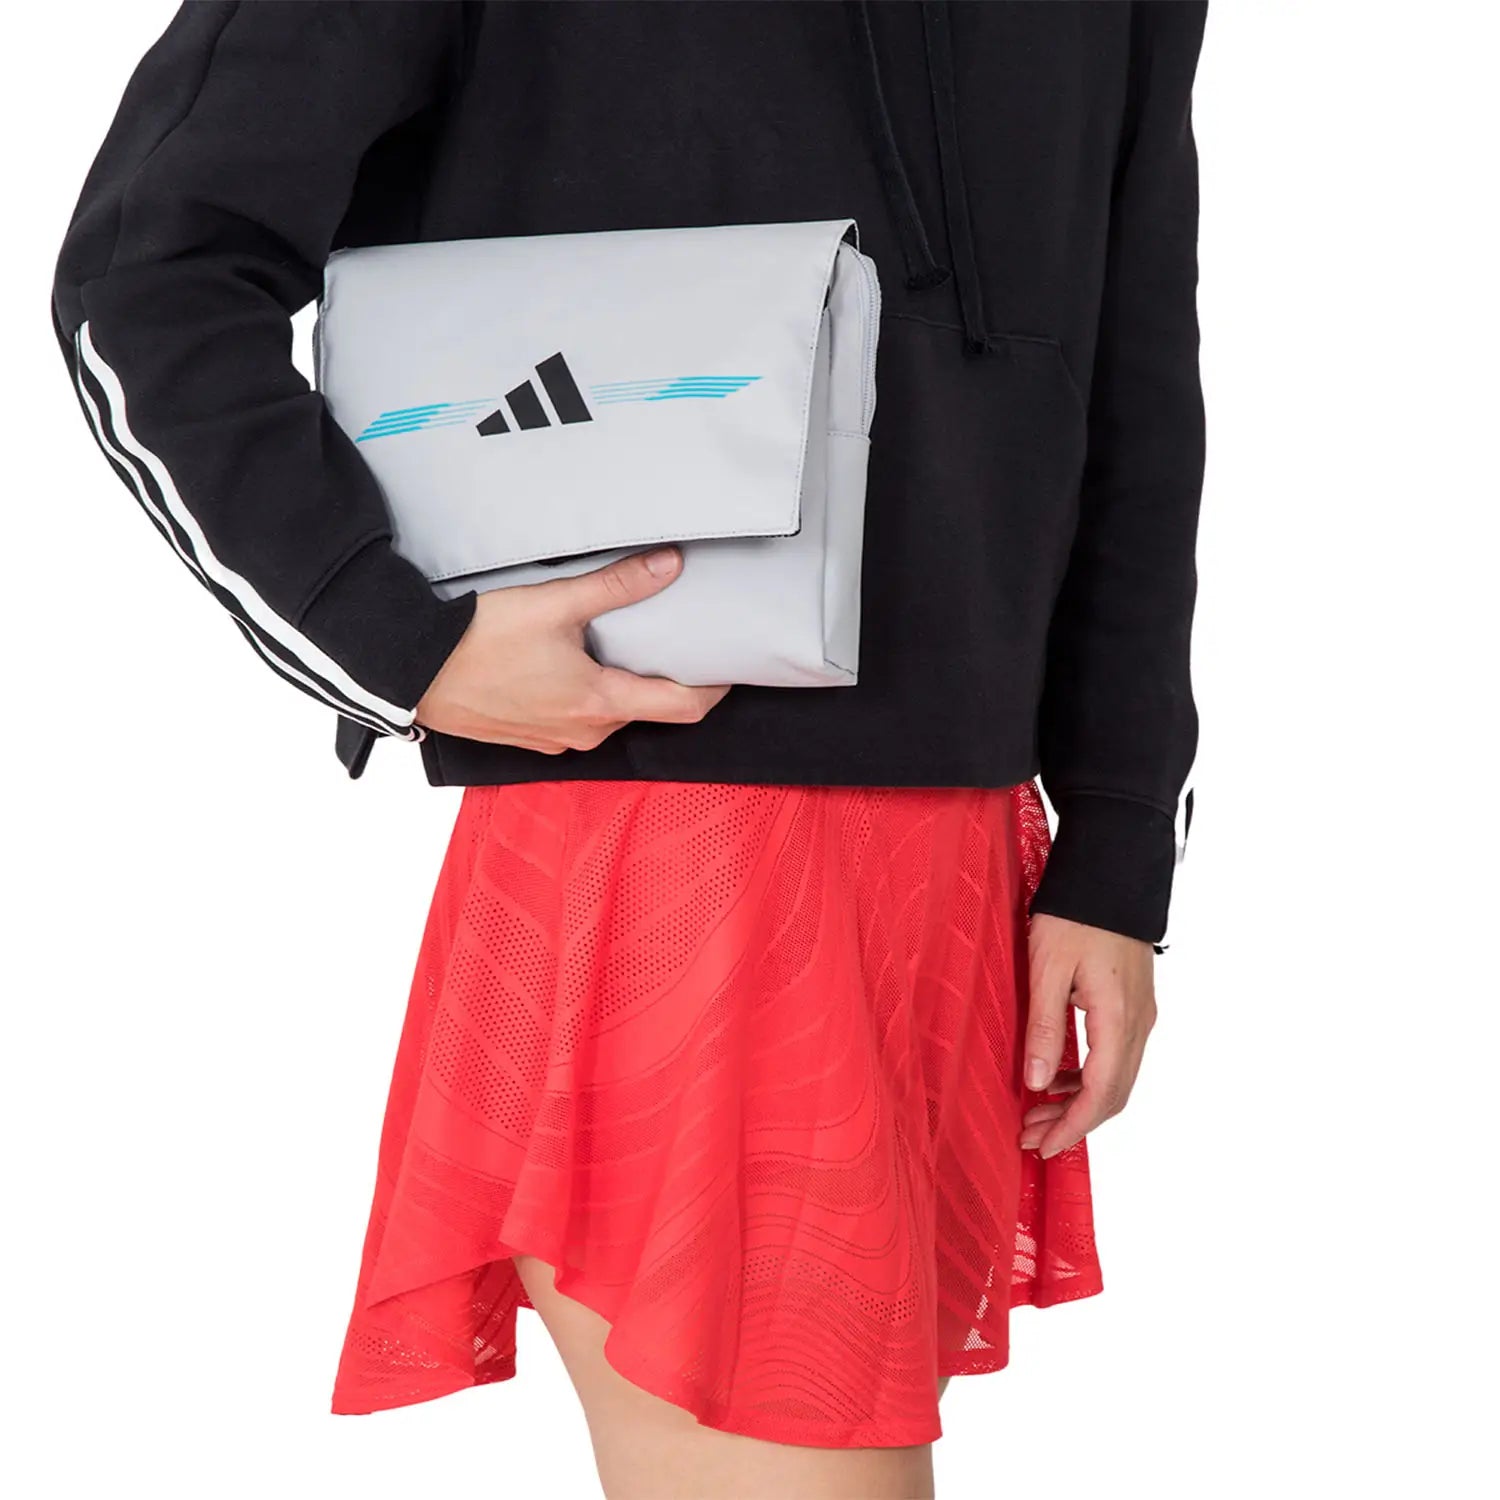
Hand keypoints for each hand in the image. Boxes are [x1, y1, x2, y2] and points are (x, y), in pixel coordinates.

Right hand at [414, 546, 730, 751]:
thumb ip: (616, 585)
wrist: (411, 671)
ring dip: (618, 685)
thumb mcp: (554, 604)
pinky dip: (584, 695)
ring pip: (608, 714)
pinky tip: (569, 664)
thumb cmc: (476, 641)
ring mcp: (556, 741)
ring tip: (617, 645)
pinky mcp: (529, 739)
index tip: (731, 667)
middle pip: (645, 708)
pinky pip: (574, 720)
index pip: (684, 707)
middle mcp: (585, 732)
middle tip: (671, 640)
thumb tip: (670, 565)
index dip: (715, 688)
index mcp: (600, 703)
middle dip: (660, 678)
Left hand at [1019, 913, 1156, 1158]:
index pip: (1101, 1095)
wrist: (1110, 873)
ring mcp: (1141, 1014)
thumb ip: (1045, 1027)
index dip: (1072, 1128)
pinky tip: (1058, 1076)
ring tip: (1036, 1112)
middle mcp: (1139, 1024)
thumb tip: (1038, 1083)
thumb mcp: (1047, 968)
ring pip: (1117, 1078)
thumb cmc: (1075, 914)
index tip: (1043, 1148)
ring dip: (1079, 1101)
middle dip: (1072, 1122)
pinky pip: (1117, 1056)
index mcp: (1119, 1020)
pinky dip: (1089, 1077)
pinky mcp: (1134, 1003)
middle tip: (1030, 1137)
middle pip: (1113, 1095)